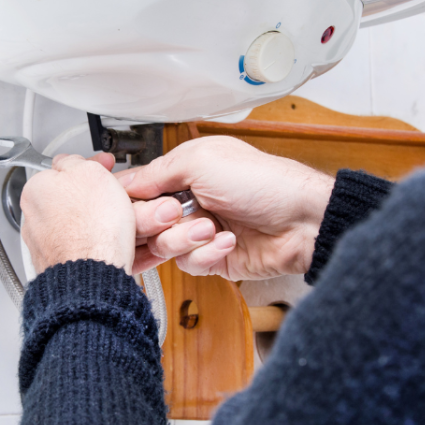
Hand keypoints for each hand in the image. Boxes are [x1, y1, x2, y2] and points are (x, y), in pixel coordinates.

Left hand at [20, 153, 136, 274]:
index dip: (90, 167)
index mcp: (36, 190)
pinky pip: (85, 252)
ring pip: (79, 228)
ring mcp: (46, 246)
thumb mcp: (90, 172)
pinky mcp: (60, 267)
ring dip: (99, 225)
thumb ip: (76, 162)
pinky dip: (99, 249)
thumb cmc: (91, 227)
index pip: (62, 170)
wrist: (92, 276)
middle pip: (70, 201)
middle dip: (94, 200)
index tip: (105, 169)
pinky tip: (114, 248)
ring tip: (120, 228)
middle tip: (116, 200)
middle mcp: (34, 219)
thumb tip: (71, 161)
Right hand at [119, 136, 334, 279]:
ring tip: (211, 228)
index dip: (129, 202)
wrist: (303, 220)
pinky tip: (227, 241)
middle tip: (174, 214)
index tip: (129, 207)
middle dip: (156, 221)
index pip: (138, 190)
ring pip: (163, 246)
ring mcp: (199, 232)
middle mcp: (188, 202)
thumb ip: (156, 172)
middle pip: (144, 223)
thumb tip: (122, 182)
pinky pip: (188, 264)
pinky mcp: (212, 259)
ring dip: (185, 238)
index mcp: (182, 173)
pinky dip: (206, 253)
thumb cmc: (263, 181)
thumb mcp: (201, 160)